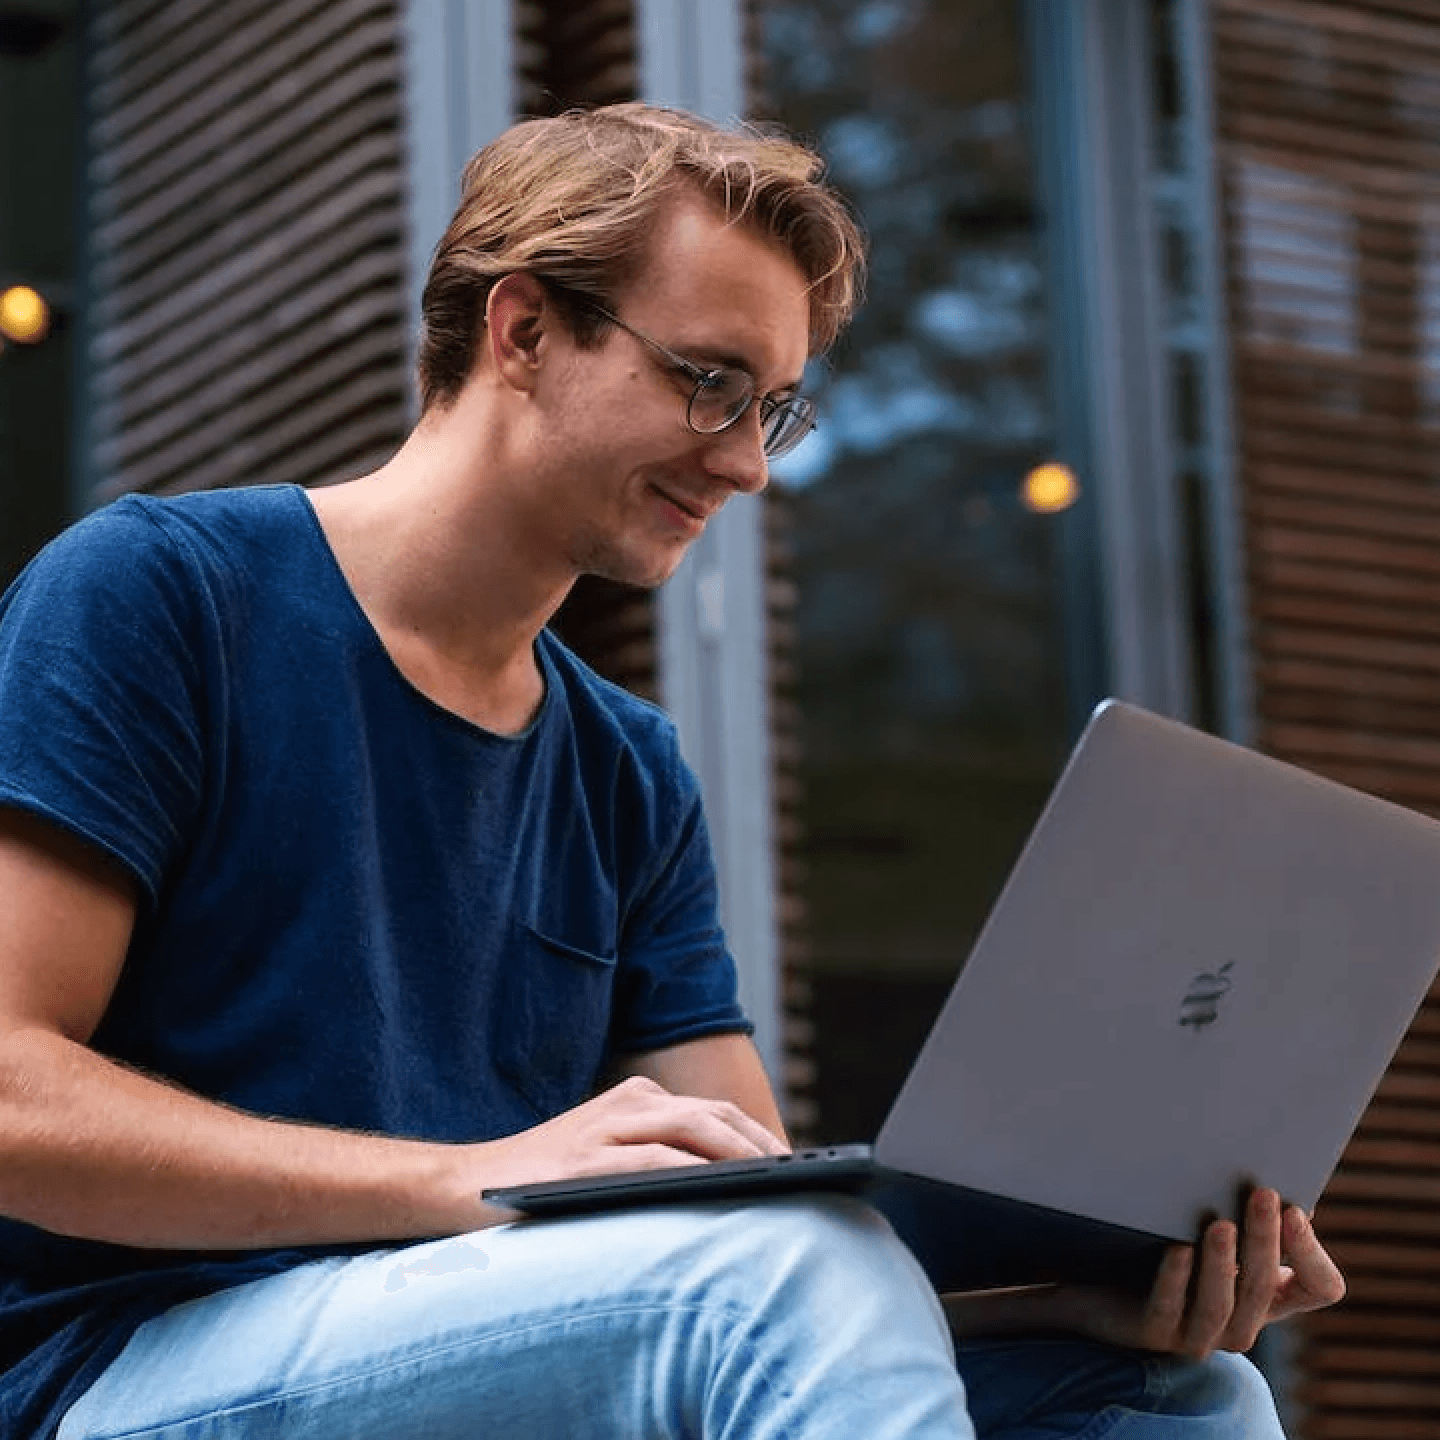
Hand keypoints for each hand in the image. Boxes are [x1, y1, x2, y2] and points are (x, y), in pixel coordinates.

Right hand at [474, 1074, 788, 1201]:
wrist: (466, 1186)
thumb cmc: (548, 1182)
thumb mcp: (609, 1157)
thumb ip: (659, 1157)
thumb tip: (732, 1186)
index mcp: (636, 1099)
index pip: (714, 1113)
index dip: (758, 1136)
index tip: (795, 1164)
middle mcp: (626, 1103)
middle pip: (713, 1115)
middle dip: (760, 1144)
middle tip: (797, 1174)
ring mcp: (603, 1128)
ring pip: (690, 1128)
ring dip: (738, 1152)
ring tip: (773, 1179)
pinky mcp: (583, 1161)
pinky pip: (650, 1159)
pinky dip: (691, 1169)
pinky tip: (718, 1185)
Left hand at [1056, 1188, 1345, 1357]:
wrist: (1098, 1285)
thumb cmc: (1166, 1245)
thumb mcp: (1213, 1228)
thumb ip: (1245, 1212)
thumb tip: (1281, 1180)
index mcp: (1268, 1295)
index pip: (1319, 1286)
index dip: (1311, 1252)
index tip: (1296, 1209)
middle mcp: (1241, 1321)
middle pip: (1264, 1287)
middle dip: (1264, 1239)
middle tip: (1263, 1194)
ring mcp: (1198, 1333)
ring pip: (1220, 1305)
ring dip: (1223, 1263)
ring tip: (1220, 1223)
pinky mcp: (1153, 1332)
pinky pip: (1168, 1309)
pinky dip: (1175, 1279)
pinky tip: (1177, 1249)